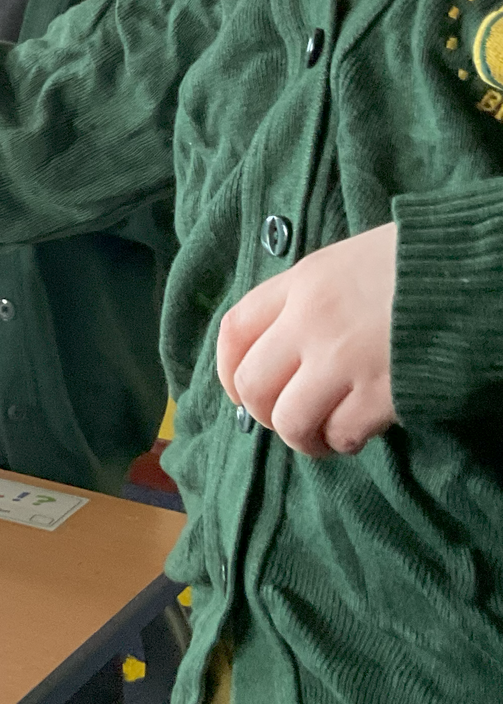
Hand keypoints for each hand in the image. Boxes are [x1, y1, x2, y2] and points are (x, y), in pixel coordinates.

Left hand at [216, 223, 397, 456]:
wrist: (476, 271)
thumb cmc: (419, 264)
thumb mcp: (349, 263)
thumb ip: (310, 300)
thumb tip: (284, 350)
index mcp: (302, 282)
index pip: (234, 331)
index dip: (227, 369)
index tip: (239, 390)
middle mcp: (311, 321)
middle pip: (251, 385)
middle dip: (263, 413)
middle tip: (288, 419)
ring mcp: (343, 360)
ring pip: (288, 420)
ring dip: (301, 438)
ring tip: (322, 437)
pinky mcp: (381, 393)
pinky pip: (340, 434)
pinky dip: (344, 441)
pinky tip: (360, 430)